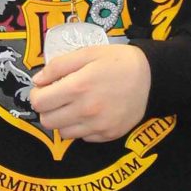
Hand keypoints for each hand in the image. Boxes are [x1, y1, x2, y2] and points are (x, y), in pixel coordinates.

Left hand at [28, 42, 151, 142]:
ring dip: (63, 120)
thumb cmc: (118, 61)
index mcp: (78, 87)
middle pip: (47, 121)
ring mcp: (98, 126)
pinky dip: (82, 128)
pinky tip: (91, 113)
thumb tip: (38, 80)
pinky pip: (83, 138)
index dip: (37, 95)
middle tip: (58, 98)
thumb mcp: (88, 53)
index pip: (39, 102)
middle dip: (47, 109)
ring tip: (74, 106)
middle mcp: (86, 110)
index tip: (44, 89)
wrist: (152, 77)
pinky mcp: (109, 135)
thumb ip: (59, 65)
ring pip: (63, 133)